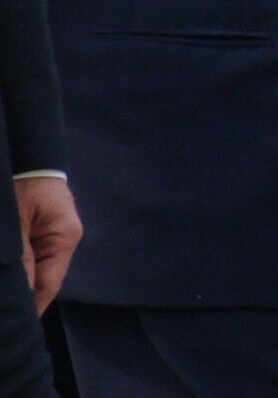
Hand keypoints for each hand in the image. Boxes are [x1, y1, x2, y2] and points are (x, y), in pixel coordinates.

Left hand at [16, 176, 80, 315]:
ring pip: (35, 270)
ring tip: (8, 304)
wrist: (26, 154)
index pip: (49, 285)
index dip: (32, 308)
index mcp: (64, 238)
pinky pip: (32, 258)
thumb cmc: (22, 185)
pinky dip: (20, 269)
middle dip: (24, 298)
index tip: (17, 328)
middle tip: (7, 318)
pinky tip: (10, 281)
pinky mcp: (43, 230)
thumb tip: (23, 294)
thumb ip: (21, 258)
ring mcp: (54, 235)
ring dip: (20, 284)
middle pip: (43, 280)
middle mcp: (64, 240)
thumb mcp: (15, 224)